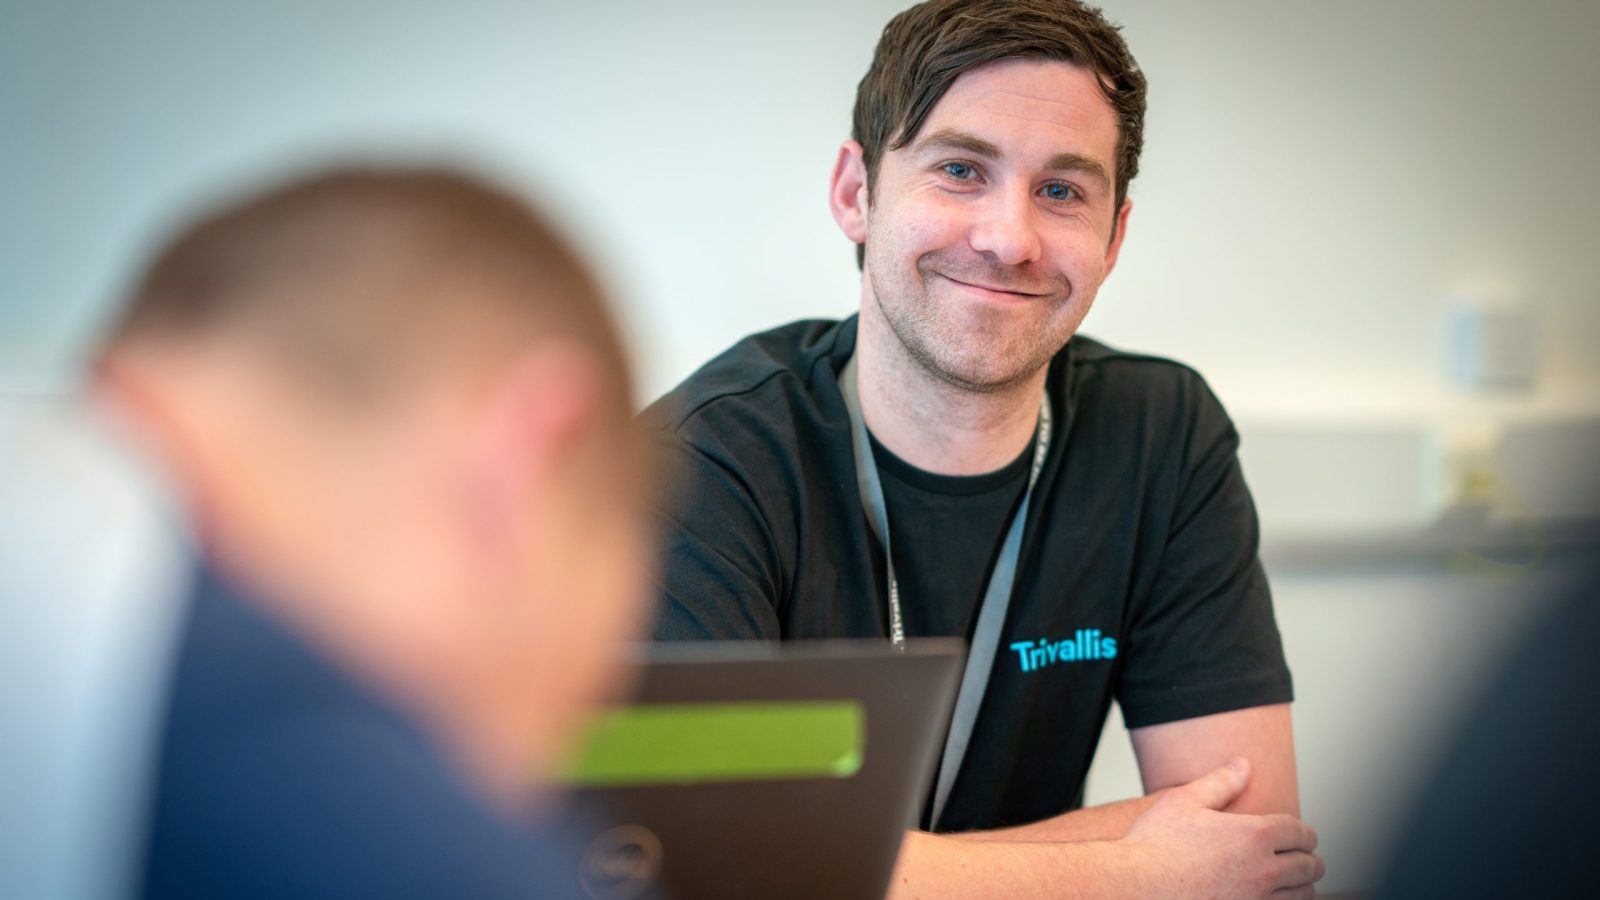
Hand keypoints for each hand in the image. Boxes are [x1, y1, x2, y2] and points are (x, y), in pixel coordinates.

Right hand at [1120, 757, 1322, 898]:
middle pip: (1307, 866)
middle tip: (1310, 860)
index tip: (1306, 836)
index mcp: (1254, 835)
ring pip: (1301, 896)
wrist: (1136, 886)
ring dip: (1304, 887)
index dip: (1306, 833)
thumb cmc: (1154, 844)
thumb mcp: (1185, 801)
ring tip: (1299, 884)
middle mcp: (1263, 869)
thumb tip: (1242, 765)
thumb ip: (1220, 782)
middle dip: (1311, 860)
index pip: (1299, 832)